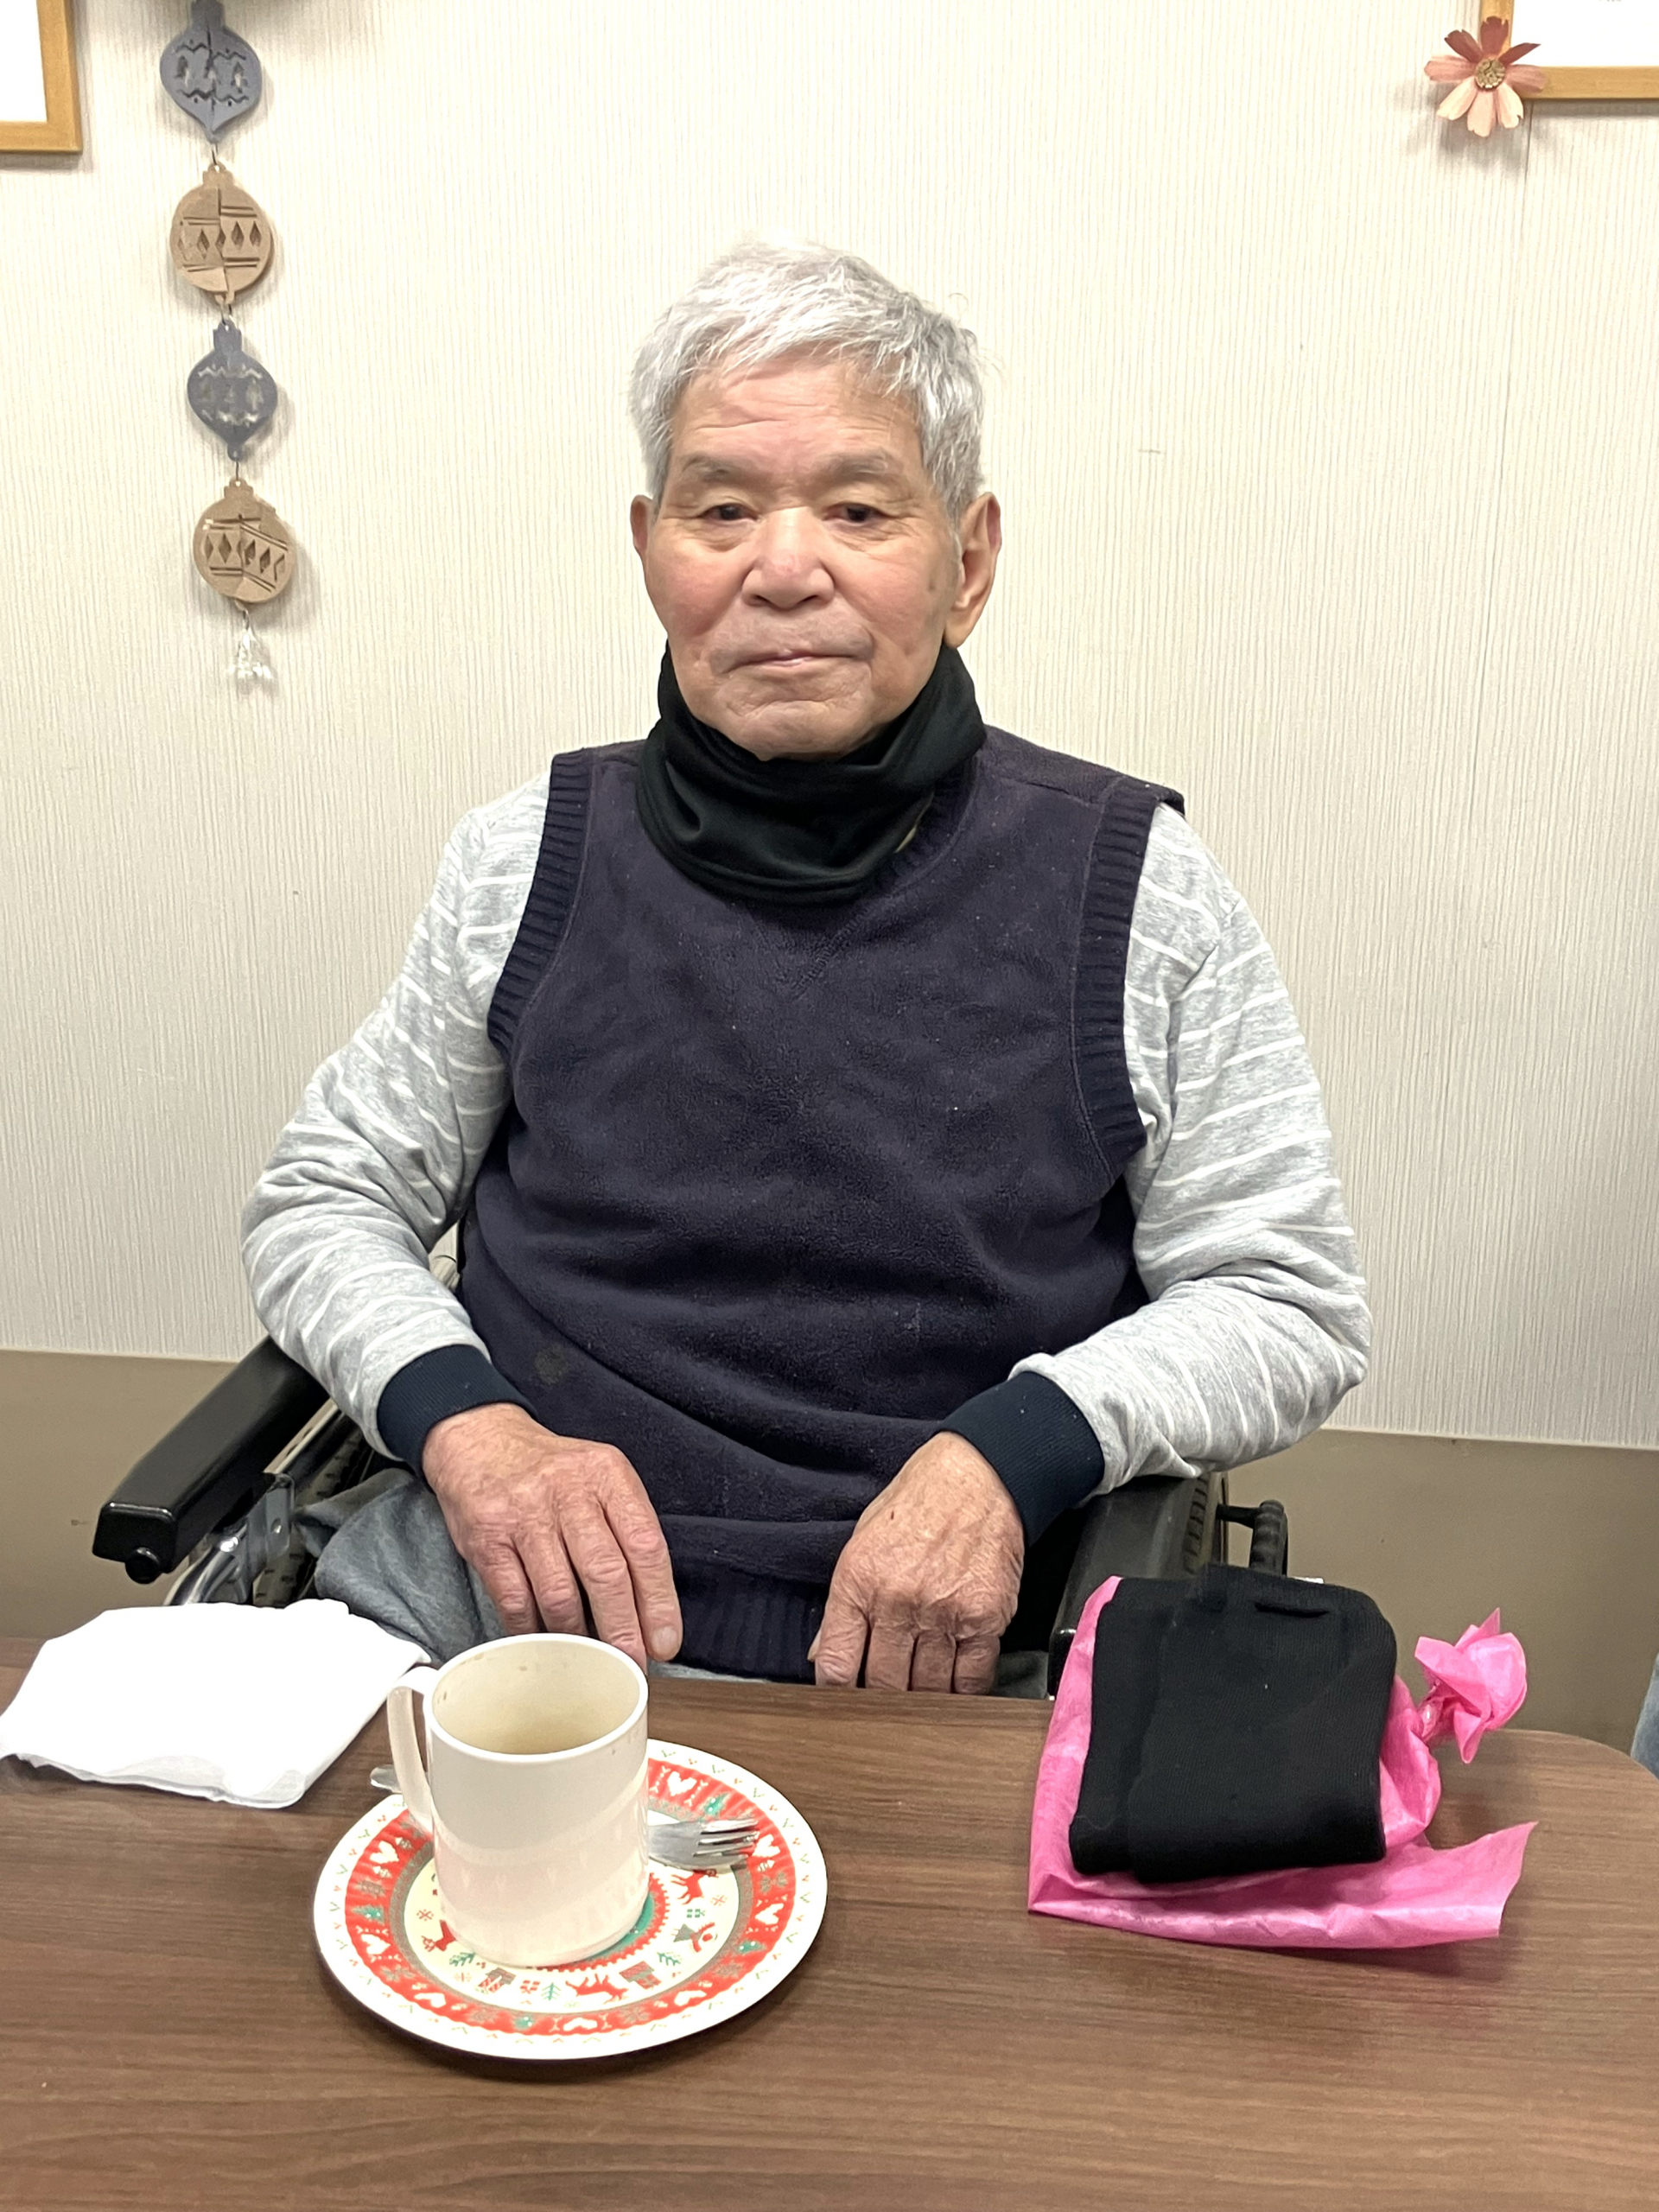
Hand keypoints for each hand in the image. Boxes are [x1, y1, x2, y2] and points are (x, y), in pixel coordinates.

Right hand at [421, 1403, 681, 1668]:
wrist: (479, 1440)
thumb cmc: (550, 1472)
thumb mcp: (599, 1477)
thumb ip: (625, 1529)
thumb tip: (649, 1608)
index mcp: (607, 1475)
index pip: (645, 1545)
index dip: (659, 1601)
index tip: (665, 1641)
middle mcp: (568, 1491)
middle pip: (605, 1574)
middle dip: (623, 1630)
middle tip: (631, 1665)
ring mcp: (524, 1514)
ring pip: (560, 1595)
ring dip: (578, 1638)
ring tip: (589, 1659)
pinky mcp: (487, 1539)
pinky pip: (516, 1601)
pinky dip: (533, 1631)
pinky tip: (547, 1642)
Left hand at [811, 1433, 1024, 1693]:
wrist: (979, 1476)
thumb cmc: (918, 1504)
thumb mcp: (862, 1542)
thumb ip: (844, 1605)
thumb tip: (825, 1653)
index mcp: (858, 1582)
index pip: (837, 1666)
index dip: (838, 1694)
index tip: (844, 1702)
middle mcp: (897, 1601)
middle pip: (884, 1686)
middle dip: (884, 1700)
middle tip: (889, 1697)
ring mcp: (942, 1613)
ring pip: (928, 1690)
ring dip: (924, 1699)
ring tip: (923, 1691)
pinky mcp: (984, 1619)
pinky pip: (972, 1680)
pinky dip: (963, 1692)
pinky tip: (956, 1684)